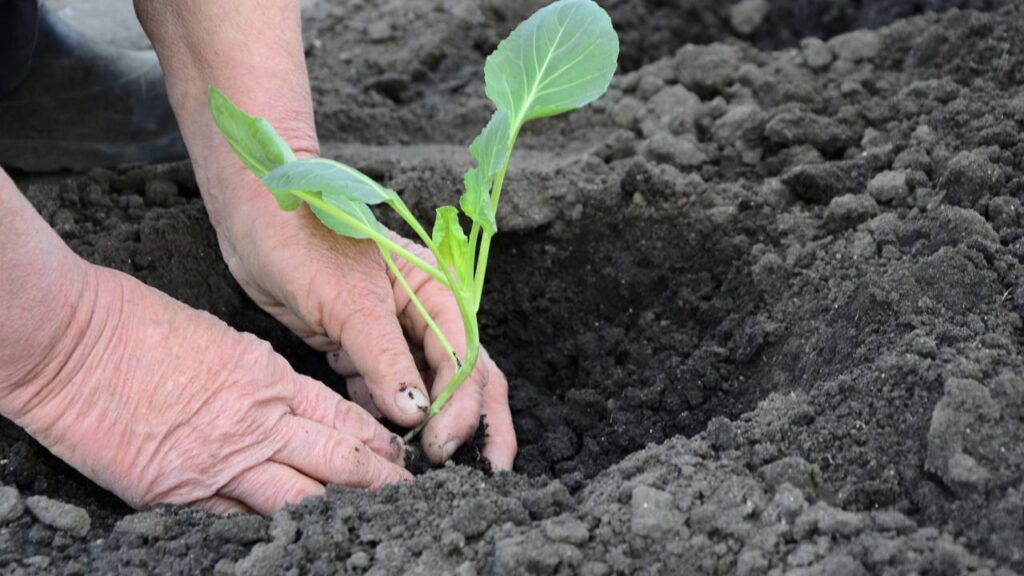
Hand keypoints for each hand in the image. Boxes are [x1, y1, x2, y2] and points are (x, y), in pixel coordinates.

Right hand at [4, 264, 410, 513]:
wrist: (74, 342)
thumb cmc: (139, 324)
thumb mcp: (221, 338)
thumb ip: (259, 375)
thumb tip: (283, 396)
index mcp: (269, 379)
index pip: (340, 416)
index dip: (374, 438)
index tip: (400, 453)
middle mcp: (256, 423)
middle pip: (334, 459)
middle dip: (377, 478)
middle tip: (409, 492)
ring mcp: (221, 462)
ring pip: (299, 495)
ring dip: (339, 508)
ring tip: (375, 519)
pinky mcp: (180, 492)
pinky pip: (238, 518)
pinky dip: (270, 529)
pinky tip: (299, 539)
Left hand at [217, 193, 516, 468]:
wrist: (253, 217)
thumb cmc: (304, 240)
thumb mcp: (350, 302)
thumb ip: (384, 359)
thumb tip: (416, 415)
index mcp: (436, 291)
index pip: (464, 359)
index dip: (459, 408)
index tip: (440, 446)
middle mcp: (423, 313)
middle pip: (465, 376)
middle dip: (474, 423)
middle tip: (485, 473)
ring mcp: (391, 331)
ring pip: (425, 387)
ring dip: (429, 424)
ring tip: (427, 467)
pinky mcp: (357, 345)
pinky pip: (383, 388)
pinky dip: (385, 415)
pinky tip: (381, 439)